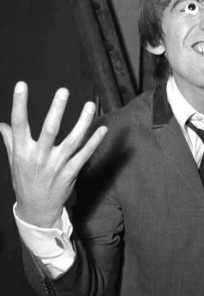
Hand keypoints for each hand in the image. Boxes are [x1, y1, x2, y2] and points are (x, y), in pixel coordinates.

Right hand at [0, 81, 106, 226]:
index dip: (19, 103)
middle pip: (49, 130)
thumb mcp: (14, 161)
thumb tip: (1, 124)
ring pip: (72, 141)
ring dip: (83, 123)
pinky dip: (94, 142)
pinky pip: (84, 155)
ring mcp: (56, 166)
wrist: (36, 210)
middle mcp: (39, 157)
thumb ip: (10, 141)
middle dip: (56, 110)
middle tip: (63, 91)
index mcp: (22, 151)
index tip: (21, 85)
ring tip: (90, 106)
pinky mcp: (70, 173)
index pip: (18, 123)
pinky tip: (102, 130)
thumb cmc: (25, 182)